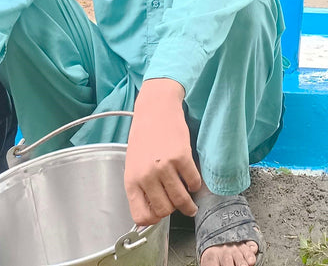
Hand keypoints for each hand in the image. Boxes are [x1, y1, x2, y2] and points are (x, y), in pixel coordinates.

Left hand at [124, 79, 201, 225]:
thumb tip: (151, 209)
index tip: (160, 216)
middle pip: (164, 210)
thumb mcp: (134, 163)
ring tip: (192, 205)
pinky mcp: (181, 157)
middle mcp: (146, 176)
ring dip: (189, 205)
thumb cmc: (144, 134)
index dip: (153, 219)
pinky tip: (193, 182)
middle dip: (174, 211)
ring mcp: (164, 167)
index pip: (141, 215)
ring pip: (180, 200)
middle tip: (179, 206)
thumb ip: (140, 186)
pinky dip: (196, 185)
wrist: (155, 108)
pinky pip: (193, 182)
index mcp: (131, 180)